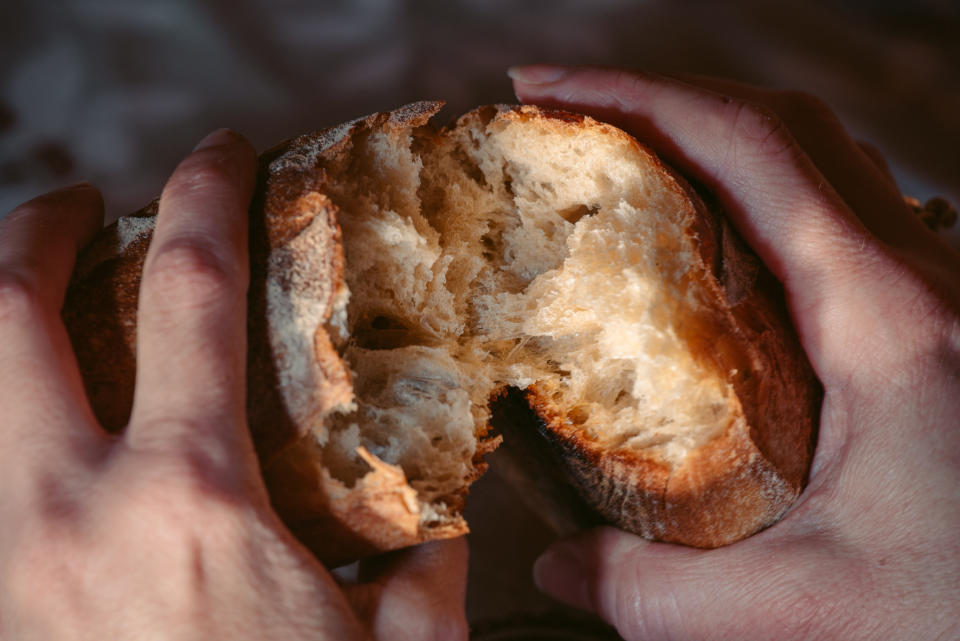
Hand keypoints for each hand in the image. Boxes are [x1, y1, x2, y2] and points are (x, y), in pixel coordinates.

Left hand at [0, 130, 467, 640]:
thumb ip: (420, 563)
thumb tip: (444, 506)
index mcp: (191, 502)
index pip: (192, 292)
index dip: (206, 199)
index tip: (217, 157)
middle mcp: (66, 514)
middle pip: (4, 312)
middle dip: (30, 227)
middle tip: (72, 204)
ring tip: (31, 302)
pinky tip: (34, 438)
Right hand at [509, 65, 959, 639]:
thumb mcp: (811, 615)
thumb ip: (661, 597)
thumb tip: (559, 566)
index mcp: (887, 315)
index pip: (746, 148)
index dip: (634, 96)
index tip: (544, 91)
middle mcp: (922, 277)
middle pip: (780, 128)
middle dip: (662, 99)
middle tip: (565, 117)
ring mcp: (937, 293)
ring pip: (818, 163)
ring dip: (714, 138)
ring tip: (623, 162)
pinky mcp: (937, 326)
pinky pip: (840, 219)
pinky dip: (758, 196)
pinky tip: (710, 246)